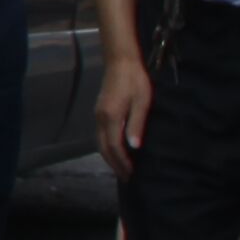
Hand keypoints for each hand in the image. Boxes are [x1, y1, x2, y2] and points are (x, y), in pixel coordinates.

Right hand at [96, 49, 152, 174]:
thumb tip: (134, 146)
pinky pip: (101, 135)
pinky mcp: (99, 112)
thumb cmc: (135, 81)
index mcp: (111, 117)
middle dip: (114, 164)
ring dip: (109, 157)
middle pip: (104, 148)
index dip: (122, 161)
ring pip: (100, 142)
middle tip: (126, 177)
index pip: (115, 146)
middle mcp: (101, 119)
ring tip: (121, 168)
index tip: (131, 173)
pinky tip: (116, 150)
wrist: (120, 62)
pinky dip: (107, 147)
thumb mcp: (142, 102)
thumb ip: (136, 124)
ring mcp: (98, 115)